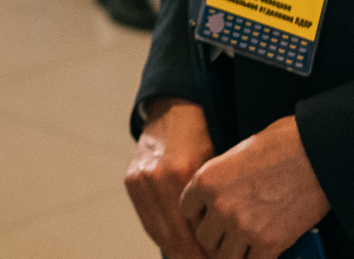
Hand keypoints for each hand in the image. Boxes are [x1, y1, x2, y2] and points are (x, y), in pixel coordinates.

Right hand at [126, 98, 215, 258]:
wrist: (174, 110)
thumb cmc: (203, 138)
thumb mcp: (216, 167)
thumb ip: (213, 203)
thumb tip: (221, 241)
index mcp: (183, 173)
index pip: (191, 232)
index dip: (204, 254)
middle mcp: (157, 177)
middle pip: (173, 238)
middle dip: (191, 257)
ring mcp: (141, 179)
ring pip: (158, 232)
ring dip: (176, 250)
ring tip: (193, 258)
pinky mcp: (131, 180)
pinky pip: (147, 219)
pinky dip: (162, 235)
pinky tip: (176, 245)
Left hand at [179, 116, 329, 257]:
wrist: (318, 151)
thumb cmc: (283, 144)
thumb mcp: (238, 154)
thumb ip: (221, 180)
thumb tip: (217, 202)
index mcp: (206, 179)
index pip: (187, 211)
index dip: (201, 216)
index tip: (212, 218)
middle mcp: (219, 205)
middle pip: (204, 239)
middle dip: (218, 238)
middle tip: (233, 233)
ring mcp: (242, 226)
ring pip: (224, 257)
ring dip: (236, 252)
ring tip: (249, 243)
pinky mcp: (268, 242)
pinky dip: (259, 258)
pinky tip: (267, 248)